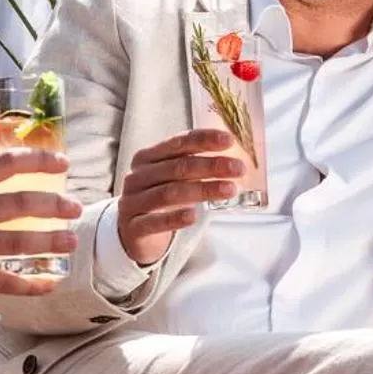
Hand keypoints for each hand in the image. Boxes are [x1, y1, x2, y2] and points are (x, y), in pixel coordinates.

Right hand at [0, 148, 82, 295]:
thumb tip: (3, 157)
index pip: (1, 165)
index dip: (35, 161)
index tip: (64, 162)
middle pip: (14, 204)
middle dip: (50, 204)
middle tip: (75, 207)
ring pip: (13, 243)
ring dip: (46, 242)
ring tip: (72, 242)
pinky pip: (2, 282)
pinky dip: (27, 284)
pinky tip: (50, 283)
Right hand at [115, 129, 241, 266]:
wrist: (133, 233)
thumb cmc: (159, 199)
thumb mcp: (172, 179)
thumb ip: (194, 165)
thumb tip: (233, 157)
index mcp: (147, 157)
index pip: (177, 143)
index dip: (203, 140)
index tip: (229, 140)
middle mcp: (138, 176)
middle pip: (177, 167)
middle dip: (211, 166)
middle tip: (239, 168)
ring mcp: (133, 201)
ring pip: (169, 193)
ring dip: (202, 189)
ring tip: (230, 189)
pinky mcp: (133, 227)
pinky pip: (154, 222)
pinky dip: (174, 218)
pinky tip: (193, 216)